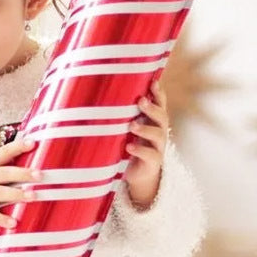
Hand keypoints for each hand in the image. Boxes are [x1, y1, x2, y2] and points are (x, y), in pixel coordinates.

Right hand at [0, 137, 39, 240]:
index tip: (32, 143)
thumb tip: (31, 154)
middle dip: (22, 173)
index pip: (4, 152)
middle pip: (5, 173)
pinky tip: (13, 223)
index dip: (18, 147)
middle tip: (39, 174)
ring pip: (0, 193)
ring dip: (17, 194)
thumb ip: (5, 163)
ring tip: (33, 196)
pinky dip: (2, 219)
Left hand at [124, 80, 168, 209]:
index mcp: (153, 121)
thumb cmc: (128, 144)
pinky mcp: (153, 162)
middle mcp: (158, 132)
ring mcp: (157, 147)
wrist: (136, 174)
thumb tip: (94, 96)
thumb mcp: (124, 128)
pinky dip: (140, 150)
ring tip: (132, 125)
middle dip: (152, 108)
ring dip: (145, 129)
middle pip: (162, 117)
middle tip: (141, 101)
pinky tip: (129, 146)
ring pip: (158, 135)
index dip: (158, 94)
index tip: (153, 82)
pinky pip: (150, 155)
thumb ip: (118, 115)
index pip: (160, 104)